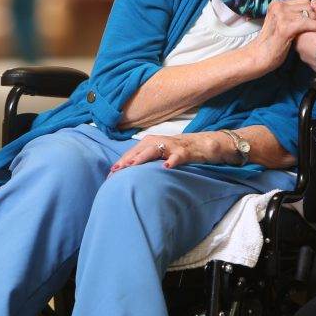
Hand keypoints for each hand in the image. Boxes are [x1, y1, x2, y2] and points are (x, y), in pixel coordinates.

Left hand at [110, 132, 230, 171]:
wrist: (204, 144)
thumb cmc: (179, 150)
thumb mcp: (160, 153)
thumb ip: (146, 159)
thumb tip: (129, 171)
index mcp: (152, 142)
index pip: (133, 152)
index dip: (122, 161)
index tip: (111, 173)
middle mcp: (160, 141)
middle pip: (140, 149)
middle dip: (127, 160)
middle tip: (116, 171)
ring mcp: (172, 146)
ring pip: (154, 150)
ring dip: (142, 157)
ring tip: (132, 166)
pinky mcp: (185, 152)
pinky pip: (178, 156)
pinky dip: (172, 161)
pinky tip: (166, 167)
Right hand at [247, 0, 315, 76]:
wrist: (259, 56)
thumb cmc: (272, 42)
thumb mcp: (280, 23)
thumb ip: (291, 14)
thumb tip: (312, 4)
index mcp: (276, 4)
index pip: (303, 1)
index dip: (310, 11)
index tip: (312, 21)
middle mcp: (278, 7)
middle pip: (307, 5)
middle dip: (313, 16)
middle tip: (313, 28)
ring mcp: (281, 16)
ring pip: (309, 13)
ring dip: (315, 22)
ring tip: (315, 31)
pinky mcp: (285, 27)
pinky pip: (307, 23)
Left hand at [295, 6, 315, 69]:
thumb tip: (313, 1)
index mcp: (300, 34)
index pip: (298, 24)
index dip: (307, 21)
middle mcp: (297, 46)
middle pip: (299, 34)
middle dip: (307, 31)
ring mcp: (302, 56)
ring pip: (303, 45)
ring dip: (309, 41)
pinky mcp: (307, 64)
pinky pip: (307, 54)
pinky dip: (311, 50)